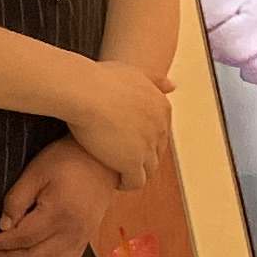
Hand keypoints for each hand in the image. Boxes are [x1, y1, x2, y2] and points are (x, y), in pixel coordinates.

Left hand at [0, 138, 118, 256]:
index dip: (0, 243)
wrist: (102, 160)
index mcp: (59, 213)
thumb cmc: (67, 160)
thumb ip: (17, 200)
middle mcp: (72, 232)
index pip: (22, 237)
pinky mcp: (84, 241)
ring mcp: (81, 240)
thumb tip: (3, 226)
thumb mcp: (36, 171)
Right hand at [60, 59, 172, 190]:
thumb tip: (172, 86)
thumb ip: (154, 80)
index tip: (126, 141)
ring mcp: (148, 147)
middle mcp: (160, 128)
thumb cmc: (100, 79)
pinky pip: (135, 182)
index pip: (159, 132)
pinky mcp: (132, 163)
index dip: (143, 139)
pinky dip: (126, 184)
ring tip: (117, 172)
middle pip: (156, 152)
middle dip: (141, 156)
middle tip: (120, 158)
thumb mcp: (134, 73)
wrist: (85, 91)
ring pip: (148, 170)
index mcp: (162, 108)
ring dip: (135, 172)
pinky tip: (113, 180)